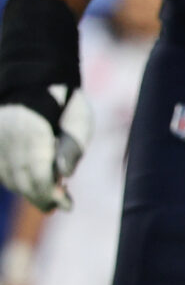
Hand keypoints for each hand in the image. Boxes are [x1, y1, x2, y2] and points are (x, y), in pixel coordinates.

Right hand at [0, 0, 87, 212]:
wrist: (34, 79)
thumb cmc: (65, 100)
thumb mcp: (78, 119)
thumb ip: (72, 148)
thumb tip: (64, 176)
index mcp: (31, 131)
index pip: (37, 174)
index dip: (50, 194)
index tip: (67, 205)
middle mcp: (8, 138)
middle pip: (21, 179)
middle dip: (41, 196)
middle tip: (60, 205)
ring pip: (8, 177)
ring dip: (27, 190)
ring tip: (48, 198)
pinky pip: (0, 170)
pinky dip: (13, 180)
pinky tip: (30, 184)